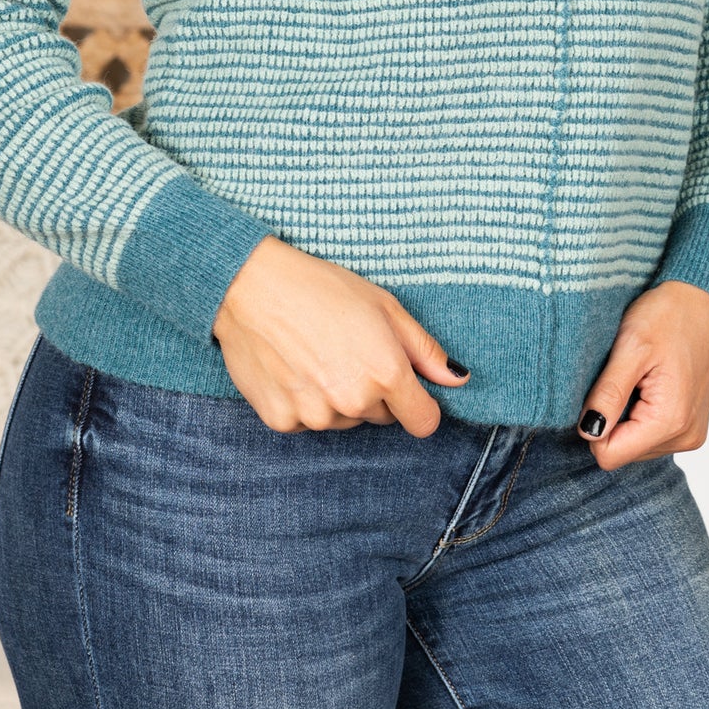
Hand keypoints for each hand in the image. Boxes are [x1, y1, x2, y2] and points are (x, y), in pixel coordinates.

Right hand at [211, 235, 469, 436]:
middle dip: (374, 392)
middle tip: (348, 351)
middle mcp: (353, 402)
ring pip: (343, 420)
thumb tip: (458, 379)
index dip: (418, 403)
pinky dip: (303, 402)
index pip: (424, 422)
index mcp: (386, 373)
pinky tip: (292, 367)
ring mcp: (315, 416)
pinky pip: (307, 421)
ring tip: (316, 355)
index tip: (405, 387)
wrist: (250, 286)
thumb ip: (425, 349)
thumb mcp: (384, 305)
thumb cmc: (321, 287)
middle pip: (381, 417)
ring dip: (337, 398)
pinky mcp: (282, 421)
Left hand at [577, 280, 708, 469]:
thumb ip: (609, 394)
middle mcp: (686, 436)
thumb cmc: (670, 315)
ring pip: (634, 443)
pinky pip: (650, 433)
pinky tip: (648, 381)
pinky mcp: (690, 424)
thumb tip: (588, 431)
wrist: (703, 299)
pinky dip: (641, 410)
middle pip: (622, 450)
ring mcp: (691, 432)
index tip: (601, 388)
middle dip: (612, 416)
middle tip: (623, 376)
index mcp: (670, 420)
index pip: (610, 454)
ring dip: (626, 413)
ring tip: (638, 375)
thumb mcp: (631, 348)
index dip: (593, 424)